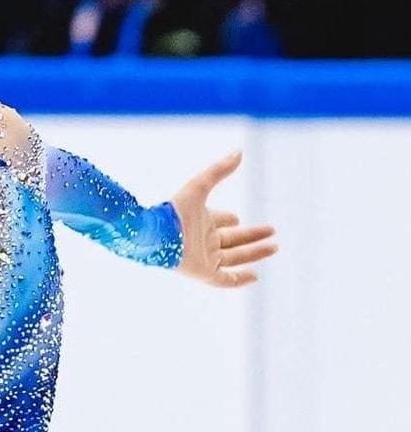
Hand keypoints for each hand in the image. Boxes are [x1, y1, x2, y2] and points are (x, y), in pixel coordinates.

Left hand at [169, 150, 277, 287]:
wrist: (157, 236)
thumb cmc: (175, 211)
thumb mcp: (200, 186)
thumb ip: (218, 170)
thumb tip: (239, 152)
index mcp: (202, 221)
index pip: (221, 222)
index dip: (230, 219)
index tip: (238, 219)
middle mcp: (204, 240)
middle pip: (233, 240)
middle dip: (252, 236)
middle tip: (272, 232)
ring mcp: (204, 257)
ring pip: (234, 258)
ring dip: (254, 253)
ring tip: (274, 247)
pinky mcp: (203, 273)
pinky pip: (224, 280)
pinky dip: (240, 279)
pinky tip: (255, 275)